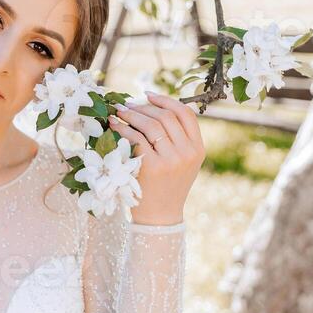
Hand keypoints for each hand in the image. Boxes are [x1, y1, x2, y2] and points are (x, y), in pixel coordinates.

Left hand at [108, 91, 204, 225]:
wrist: (160, 217)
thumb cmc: (167, 187)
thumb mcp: (183, 163)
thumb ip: (177, 138)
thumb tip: (153, 107)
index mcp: (198, 149)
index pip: (186, 114)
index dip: (166, 100)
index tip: (147, 95)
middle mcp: (188, 153)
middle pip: (166, 116)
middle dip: (144, 106)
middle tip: (127, 104)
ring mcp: (171, 160)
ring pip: (151, 125)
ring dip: (132, 114)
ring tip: (119, 111)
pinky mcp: (152, 167)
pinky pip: (136, 139)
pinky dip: (123, 129)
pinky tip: (114, 125)